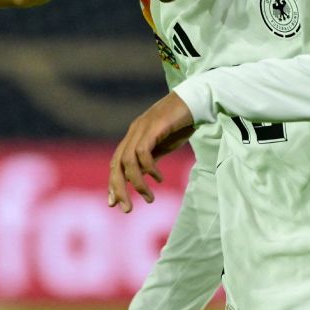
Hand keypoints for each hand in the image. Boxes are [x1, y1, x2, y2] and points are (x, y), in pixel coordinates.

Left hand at [108, 93, 196, 212]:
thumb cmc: (181, 123)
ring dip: (136, 183)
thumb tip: (140, 178)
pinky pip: (143, 152)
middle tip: (127, 209)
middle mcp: (134, 132)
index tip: (114, 203)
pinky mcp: (153, 127)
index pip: (116, 163)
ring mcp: (142, 128)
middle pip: (116, 164)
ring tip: (149, 197)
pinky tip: (159, 178)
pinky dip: (149, 168)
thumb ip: (150, 160)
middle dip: (118, 188)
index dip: (113, 183)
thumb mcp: (163, 146)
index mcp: (134, 137)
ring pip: (128, 161)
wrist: (196, 101)